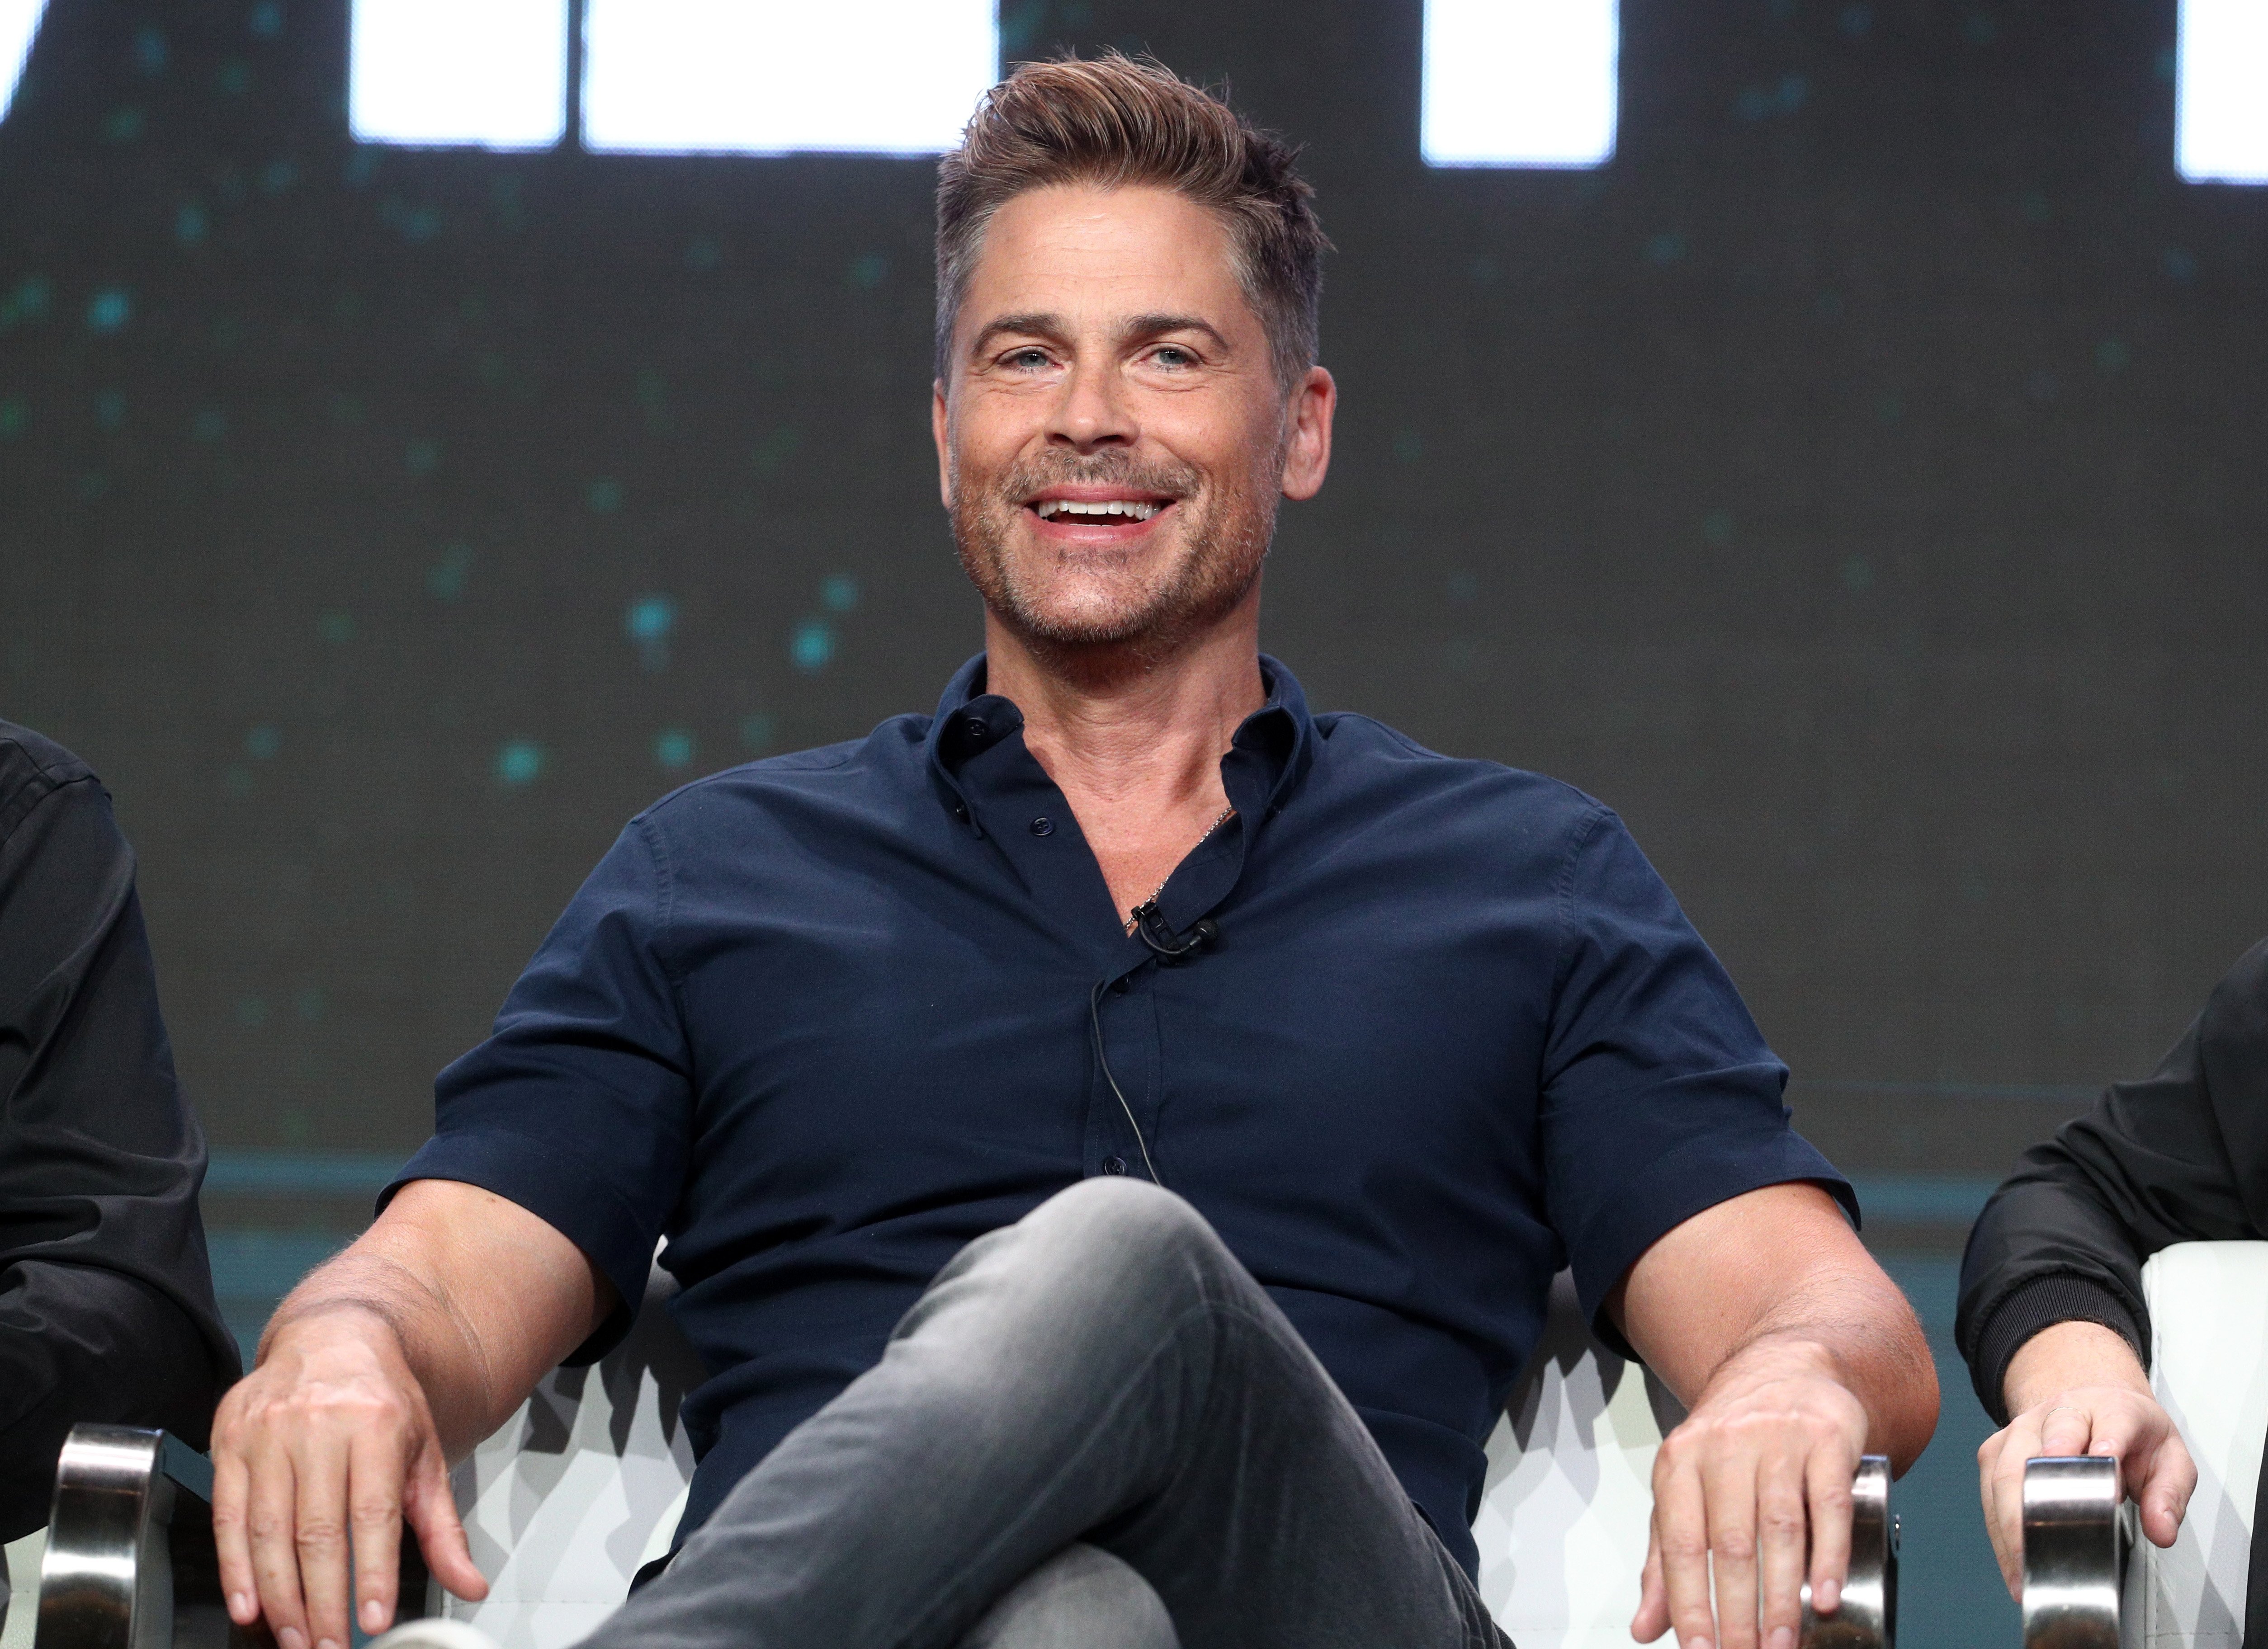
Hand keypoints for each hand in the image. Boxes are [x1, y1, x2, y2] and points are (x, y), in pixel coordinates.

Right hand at [209, 1306, 488, 1648]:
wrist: (333, 1336)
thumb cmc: (382, 1402)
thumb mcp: (425, 1454)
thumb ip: (444, 1526)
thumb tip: (470, 1583)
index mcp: (375, 1425)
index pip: (373, 1512)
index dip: (371, 1572)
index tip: (373, 1619)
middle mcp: (319, 1426)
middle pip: (317, 1530)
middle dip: (322, 1600)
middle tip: (328, 1646)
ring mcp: (268, 1433)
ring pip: (268, 1530)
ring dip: (278, 1596)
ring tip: (294, 1637)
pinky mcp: (230, 1441)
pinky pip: (227, 1515)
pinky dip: (235, 1568)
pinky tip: (248, 1605)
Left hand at [1631, 1338, 1868, 1648]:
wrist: (1783, 1367)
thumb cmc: (1730, 1441)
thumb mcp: (1685, 1487)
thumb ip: (1664, 1560)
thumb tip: (1646, 1627)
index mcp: (1680, 1461)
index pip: (1679, 1542)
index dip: (1687, 1602)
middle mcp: (1724, 1447)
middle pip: (1728, 1542)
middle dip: (1737, 1611)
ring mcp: (1777, 1440)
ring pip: (1778, 1529)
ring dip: (1781, 1595)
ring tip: (1783, 1643)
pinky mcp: (1826, 1440)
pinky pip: (1828, 1504)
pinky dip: (1828, 1556)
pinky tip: (1824, 1596)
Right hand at [1979, 1322, 2194, 1599]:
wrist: (2094, 1408)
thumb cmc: (2132, 1437)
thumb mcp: (2171, 1461)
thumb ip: (2170, 1494)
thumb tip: (2161, 1530)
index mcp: (2110, 1409)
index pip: (2109, 1422)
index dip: (2105, 1443)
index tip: (2107, 1471)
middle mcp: (2060, 1412)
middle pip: (2041, 1450)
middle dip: (2040, 1498)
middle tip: (2047, 1541)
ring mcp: (2022, 1429)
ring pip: (2006, 1471)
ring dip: (2012, 1522)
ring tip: (2026, 1567)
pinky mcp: (1998, 1448)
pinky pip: (1989, 1488)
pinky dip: (1999, 1529)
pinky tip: (2012, 1561)